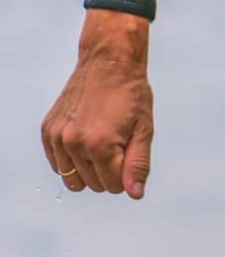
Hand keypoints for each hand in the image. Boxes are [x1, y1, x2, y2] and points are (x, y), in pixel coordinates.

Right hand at [41, 10, 153, 197]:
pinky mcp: (48, 131)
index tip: (129, 149)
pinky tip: (84, 137)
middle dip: (109, 171)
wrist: (108, 62)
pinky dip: (72, 159)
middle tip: (116, 140)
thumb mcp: (144, 129)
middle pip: (94, 185)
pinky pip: (59, 165)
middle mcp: (74, 143)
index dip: (126, 172)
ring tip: (100, 140)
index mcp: (100, 145)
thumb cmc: (130, 94)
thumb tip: (135, 194)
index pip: (115, 186)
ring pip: (73, 180)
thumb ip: (138, 165)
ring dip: (89, 168)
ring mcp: (57, 137)